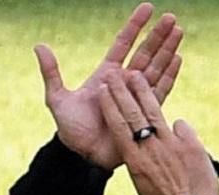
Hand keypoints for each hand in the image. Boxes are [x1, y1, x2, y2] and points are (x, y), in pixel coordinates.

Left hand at [35, 3, 182, 168]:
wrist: (84, 156)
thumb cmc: (71, 130)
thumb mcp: (57, 98)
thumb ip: (52, 72)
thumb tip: (39, 46)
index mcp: (106, 74)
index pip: (123, 44)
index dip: (135, 26)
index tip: (147, 8)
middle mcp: (123, 83)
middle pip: (145, 53)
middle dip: (158, 35)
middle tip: (171, 18)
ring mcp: (136, 97)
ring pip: (156, 68)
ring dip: (168, 50)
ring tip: (179, 32)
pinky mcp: (145, 113)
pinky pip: (160, 91)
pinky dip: (169, 75)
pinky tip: (178, 60)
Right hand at [100, 68, 218, 194]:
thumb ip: (142, 184)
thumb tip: (144, 184)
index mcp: (134, 161)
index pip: (118, 126)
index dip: (110, 105)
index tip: (103, 90)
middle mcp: (150, 148)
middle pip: (133, 112)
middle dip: (122, 91)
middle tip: (117, 74)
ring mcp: (172, 144)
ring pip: (155, 112)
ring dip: (145, 92)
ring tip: (137, 76)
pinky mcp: (193, 146)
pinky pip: (184, 130)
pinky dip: (180, 127)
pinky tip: (178, 122)